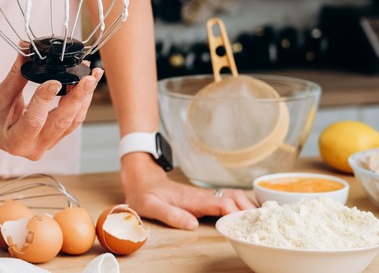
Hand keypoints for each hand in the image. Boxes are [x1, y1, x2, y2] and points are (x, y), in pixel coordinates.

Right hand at [0, 54, 102, 159]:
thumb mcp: (0, 95)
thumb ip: (16, 74)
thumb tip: (27, 48)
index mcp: (15, 142)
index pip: (34, 121)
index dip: (45, 100)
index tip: (55, 80)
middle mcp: (34, 149)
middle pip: (61, 122)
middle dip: (77, 98)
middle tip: (88, 78)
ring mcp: (48, 145)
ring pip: (72, 121)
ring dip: (84, 98)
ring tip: (93, 76)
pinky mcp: (56, 138)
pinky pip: (73, 120)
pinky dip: (81, 101)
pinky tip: (87, 84)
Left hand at [121, 153, 255, 229]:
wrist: (142, 179)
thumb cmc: (144, 193)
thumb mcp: (150, 206)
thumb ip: (170, 215)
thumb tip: (193, 225)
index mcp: (192, 199)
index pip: (221, 203)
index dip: (236, 213)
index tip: (246, 225)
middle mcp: (202, 195)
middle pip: (235, 197)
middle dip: (250, 209)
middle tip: (262, 224)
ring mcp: (205, 195)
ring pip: (234, 196)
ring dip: (248, 206)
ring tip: (261, 221)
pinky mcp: (205, 198)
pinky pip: (228, 199)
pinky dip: (241, 205)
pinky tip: (248, 215)